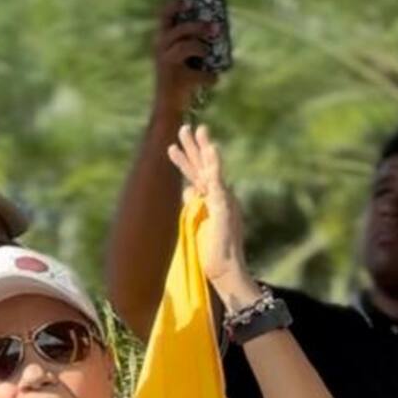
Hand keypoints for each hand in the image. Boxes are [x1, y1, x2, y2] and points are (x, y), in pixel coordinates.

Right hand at [152, 1, 217, 117]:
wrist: (168, 107)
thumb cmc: (180, 79)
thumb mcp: (185, 58)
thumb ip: (195, 43)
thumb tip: (218, 29)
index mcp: (163, 40)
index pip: (164, 16)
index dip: (175, 5)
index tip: (191, 1)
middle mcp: (160, 49)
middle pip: (178, 29)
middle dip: (197, 27)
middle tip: (215, 29)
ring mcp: (165, 63)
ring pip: (185, 46)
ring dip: (200, 48)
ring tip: (206, 54)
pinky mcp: (174, 78)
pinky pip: (197, 73)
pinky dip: (208, 77)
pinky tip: (212, 80)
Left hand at [168, 125, 258, 308]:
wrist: (225, 270)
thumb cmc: (211, 250)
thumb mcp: (196, 221)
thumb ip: (194, 203)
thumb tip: (188, 188)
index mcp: (211, 200)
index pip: (195, 175)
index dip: (184, 160)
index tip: (172, 146)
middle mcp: (219, 197)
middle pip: (204, 167)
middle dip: (194, 147)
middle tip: (185, 127)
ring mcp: (223, 202)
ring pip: (213, 170)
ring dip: (205, 150)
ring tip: (198, 131)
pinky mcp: (225, 210)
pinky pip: (219, 185)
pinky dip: (216, 168)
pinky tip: (213, 152)